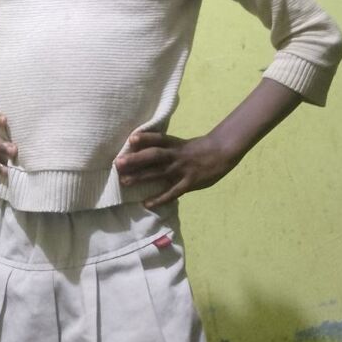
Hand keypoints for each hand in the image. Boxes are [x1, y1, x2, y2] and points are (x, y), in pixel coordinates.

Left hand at [115, 131, 243, 208]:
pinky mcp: (189, 182)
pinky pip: (172, 192)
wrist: (222, 152)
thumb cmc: (199, 148)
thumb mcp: (182, 144)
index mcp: (175, 143)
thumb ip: (167, 147)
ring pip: (159, 173)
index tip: (130, 139)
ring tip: (124, 182)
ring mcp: (182, 169)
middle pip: (154, 156)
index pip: (158, 138)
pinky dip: (159, 198)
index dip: (145, 138)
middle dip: (135, 159)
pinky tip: (146, 203)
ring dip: (141, 177)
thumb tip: (144, 150)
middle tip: (118, 163)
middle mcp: (176, 155)